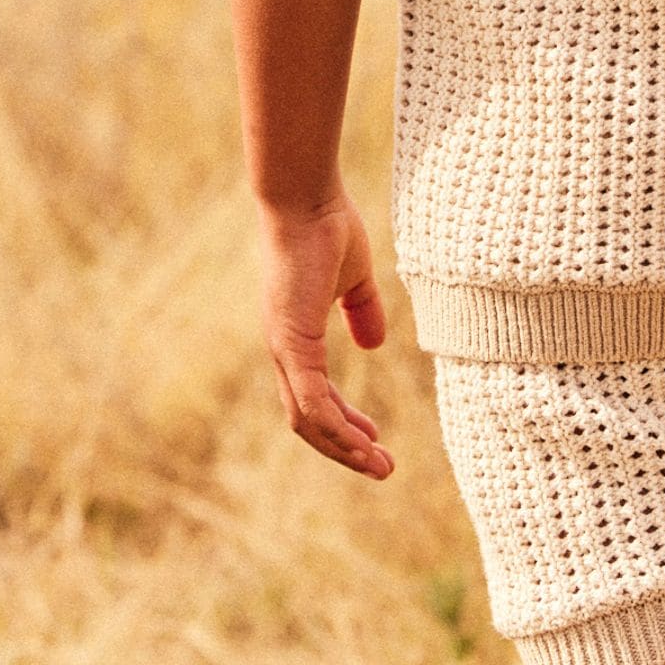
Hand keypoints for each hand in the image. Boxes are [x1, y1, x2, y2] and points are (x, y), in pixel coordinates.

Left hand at [257, 190, 394, 477]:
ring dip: (343, 448)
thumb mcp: (355, 277)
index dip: (344, 423)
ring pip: (308, 419)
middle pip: (307, 419)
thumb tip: (374, 344)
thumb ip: (363, 310)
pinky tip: (360, 443)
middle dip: (344, 447)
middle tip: (381, 467)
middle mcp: (283, 349)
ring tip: (379, 466)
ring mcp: (283, 348)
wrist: (305, 197)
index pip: (315, 396)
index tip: (374, 440)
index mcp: (295, 337)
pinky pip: (311, 399)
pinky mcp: (291, 341)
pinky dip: (335, 427)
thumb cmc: (326, 227)